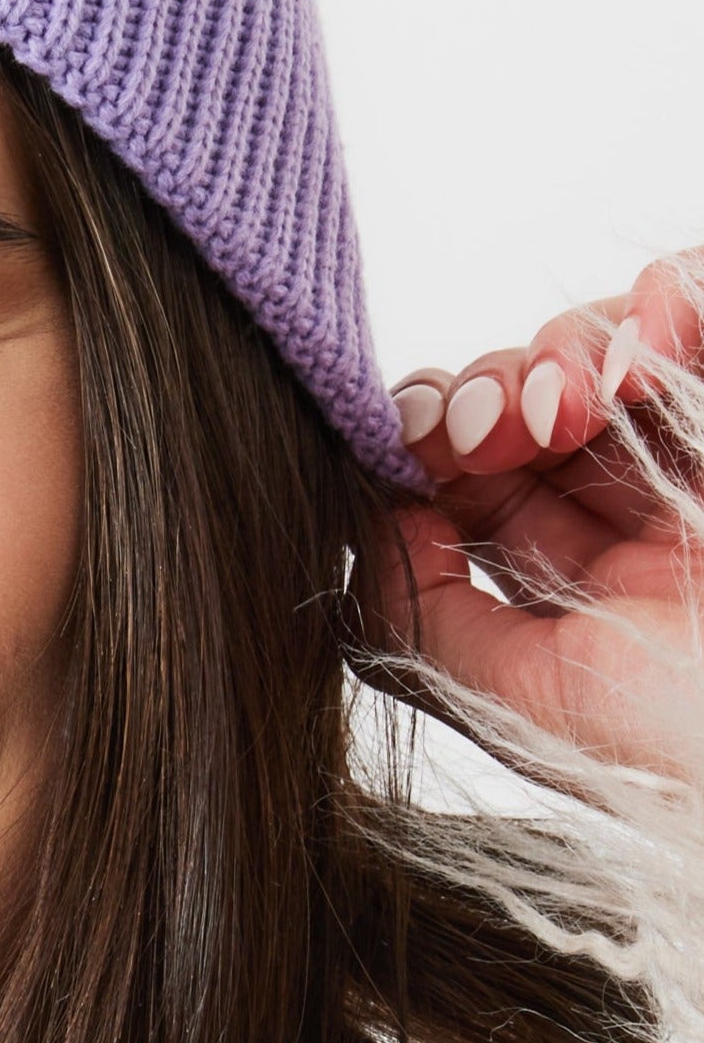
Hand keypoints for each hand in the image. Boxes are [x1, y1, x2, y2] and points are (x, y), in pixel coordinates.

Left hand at [380, 254, 703, 772]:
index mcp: (589, 587)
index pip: (486, 480)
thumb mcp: (527, 699)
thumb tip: (371, 517)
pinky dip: (668, 297)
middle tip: (490, 424)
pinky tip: (646, 342)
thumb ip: (422, 618)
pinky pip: (700, 302)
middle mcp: (652, 515)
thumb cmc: (683, 745)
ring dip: (565, 350)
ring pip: (610, 346)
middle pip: (537, 400)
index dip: (432, 442)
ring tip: (571, 400)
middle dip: (488, 392)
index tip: (408, 444)